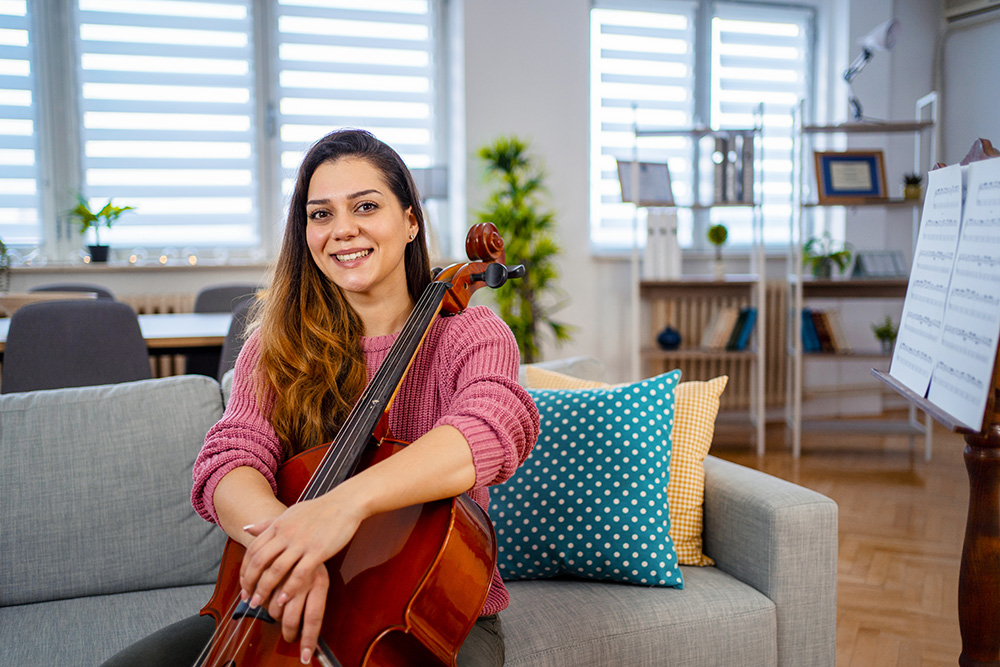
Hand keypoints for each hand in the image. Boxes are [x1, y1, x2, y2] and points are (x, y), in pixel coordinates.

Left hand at [239, 492, 365, 661]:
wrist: (345, 503)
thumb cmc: (319, 509)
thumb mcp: (290, 512)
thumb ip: (268, 523)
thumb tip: (246, 529)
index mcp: (278, 525)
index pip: (253, 550)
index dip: (244, 570)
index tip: (242, 585)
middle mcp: (286, 534)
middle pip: (260, 562)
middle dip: (250, 583)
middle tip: (246, 599)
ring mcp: (302, 543)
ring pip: (276, 570)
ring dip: (264, 589)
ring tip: (258, 603)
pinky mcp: (318, 551)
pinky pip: (299, 573)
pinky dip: (289, 588)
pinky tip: (283, 600)